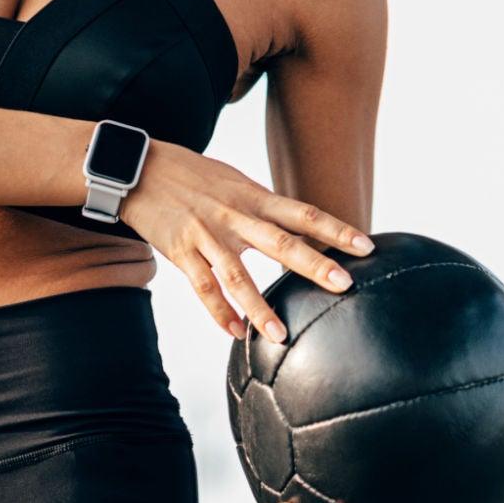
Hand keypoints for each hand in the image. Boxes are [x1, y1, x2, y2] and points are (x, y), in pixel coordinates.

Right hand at [117, 139, 372, 341]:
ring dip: (260, 307)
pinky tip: (235, 332)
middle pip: (280, 242)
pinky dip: (219, 312)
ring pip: (237, 275)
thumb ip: (262, 204)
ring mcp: (206, 234)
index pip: (303, 213)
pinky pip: (202, 287)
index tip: (367, 246)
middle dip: (313, 264)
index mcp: (253, 196)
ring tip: (280, 335)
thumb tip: (296, 225)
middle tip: (344, 284)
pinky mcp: (180, 251)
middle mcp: (234, 215)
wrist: (137, 167)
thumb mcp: (232, 181)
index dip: (336, 228)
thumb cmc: (190, 175)